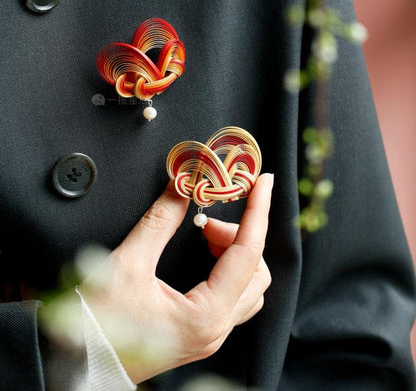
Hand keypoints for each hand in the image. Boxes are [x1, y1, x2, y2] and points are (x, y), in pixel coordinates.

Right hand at [78, 173, 273, 383]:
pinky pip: (235, 296)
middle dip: (238, 235)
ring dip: (235, 252)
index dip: (257, 212)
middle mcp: (215, 329)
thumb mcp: (127, 265)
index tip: (263, 183)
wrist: (81, 361)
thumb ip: (160, 221)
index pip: (247, 253)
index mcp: (205, 316)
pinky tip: (207, 254)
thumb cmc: (97, 326)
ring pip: (250, 285)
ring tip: (205, 235)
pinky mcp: (200, 332)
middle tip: (205, 221)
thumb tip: (182, 186)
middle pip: (256, 270)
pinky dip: (229, 268)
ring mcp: (210, 334)